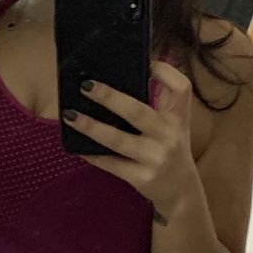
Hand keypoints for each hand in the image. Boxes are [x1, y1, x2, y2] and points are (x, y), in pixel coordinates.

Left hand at [63, 60, 196, 219]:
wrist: (181, 190)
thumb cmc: (171, 149)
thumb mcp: (175, 123)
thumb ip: (162, 100)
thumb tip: (132, 74)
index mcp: (178, 117)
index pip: (181, 88)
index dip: (165, 71)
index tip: (146, 62)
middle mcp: (169, 135)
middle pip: (137, 112)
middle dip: (109, 98)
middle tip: (85, 86)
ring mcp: (155, 158)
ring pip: (118, 140)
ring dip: (91, 127)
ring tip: (70, 116)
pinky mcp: (142, 178)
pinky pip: (112, 164)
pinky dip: (93, 155)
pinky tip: (77, 147)